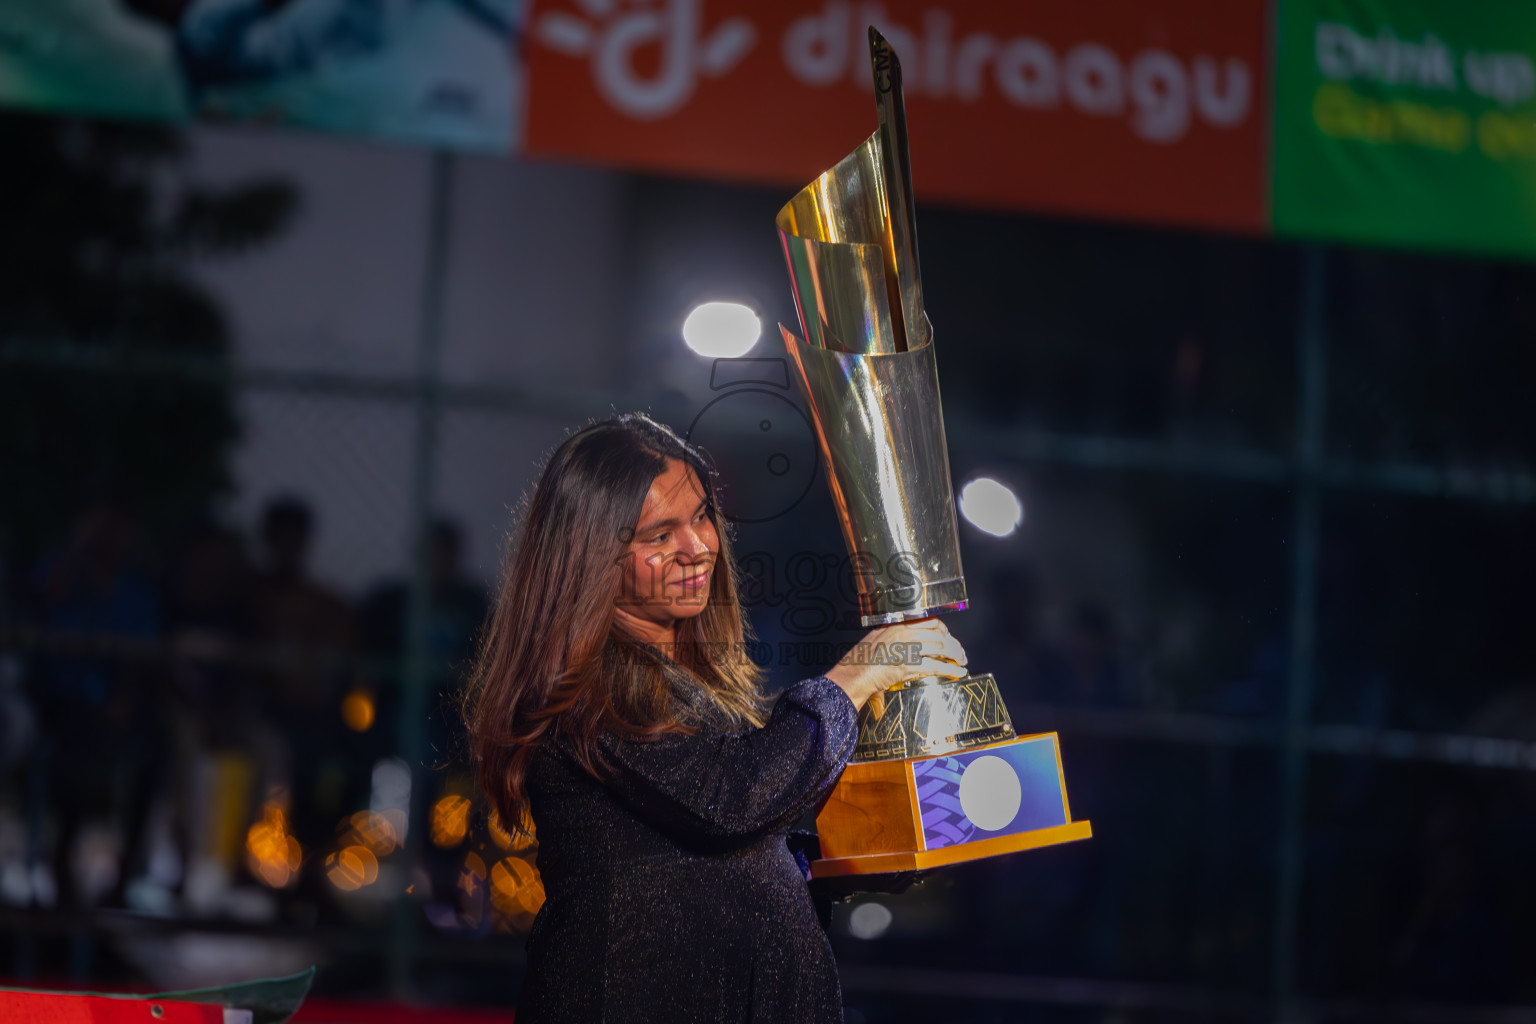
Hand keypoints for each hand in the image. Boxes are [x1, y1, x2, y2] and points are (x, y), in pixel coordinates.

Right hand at [824, 619, 967, 711]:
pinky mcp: (907, 666)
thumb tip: (910, 643)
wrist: (851, 675)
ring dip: (956, 655)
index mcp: (897, 625)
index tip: (949, 639)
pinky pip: (935, 666)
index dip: (944, 631)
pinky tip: (958, 673)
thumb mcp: (877, 639)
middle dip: (954, 644)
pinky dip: (951, 669)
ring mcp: (906, 648)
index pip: (930, 621)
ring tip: (962, 662)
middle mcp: (903, 633)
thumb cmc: (860, 661)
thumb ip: (894, 637)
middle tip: (961, 653)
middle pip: (939, 634)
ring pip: (941, 647)